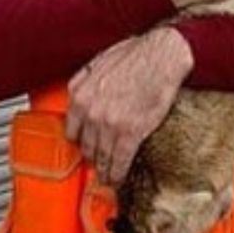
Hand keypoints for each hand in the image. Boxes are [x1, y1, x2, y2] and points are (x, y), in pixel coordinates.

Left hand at [65, 27, 193, 184]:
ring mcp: (109, 124)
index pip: (71, 131)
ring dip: (104, 171)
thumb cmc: (135, 54)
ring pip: (101, 157)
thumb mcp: (97, 63)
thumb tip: (79, 96)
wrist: (162, 55)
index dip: (80, 141)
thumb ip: (83, 82)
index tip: (86, 146)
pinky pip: (119, 160)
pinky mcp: (130, 132)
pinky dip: (118, 173)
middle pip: (86, 147)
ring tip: (108, 177)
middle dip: (93, 157)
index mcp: (79, 94)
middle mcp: (90, 111)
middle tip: (99, 164)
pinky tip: (118, 178)